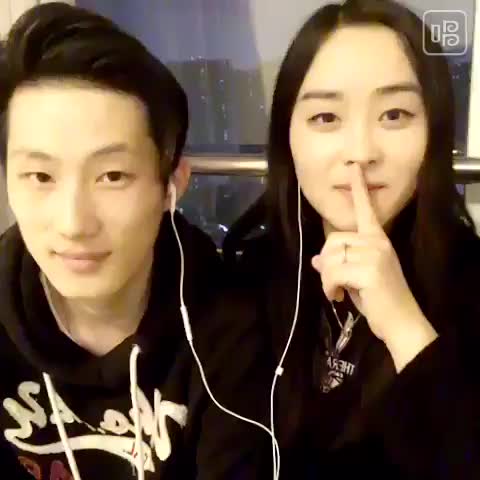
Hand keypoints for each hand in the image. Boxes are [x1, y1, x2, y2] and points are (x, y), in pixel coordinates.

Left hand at [311, 164, 437, 369]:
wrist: (400, 322)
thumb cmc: (380, 301)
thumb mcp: (356, 279)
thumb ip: (339, 265)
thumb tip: (316, 260)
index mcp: (377, 240)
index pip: (366, 210)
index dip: (359, 190)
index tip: (355, 169)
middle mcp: (377, 242)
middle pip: (332, 240)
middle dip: (325, 263)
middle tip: (331, 282)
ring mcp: (375, 254)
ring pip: (330, 257)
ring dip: (326, 278)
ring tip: (336, 291)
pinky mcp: (369, 270)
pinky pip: (331, 273)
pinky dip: (328, 287)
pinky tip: (337, 297)